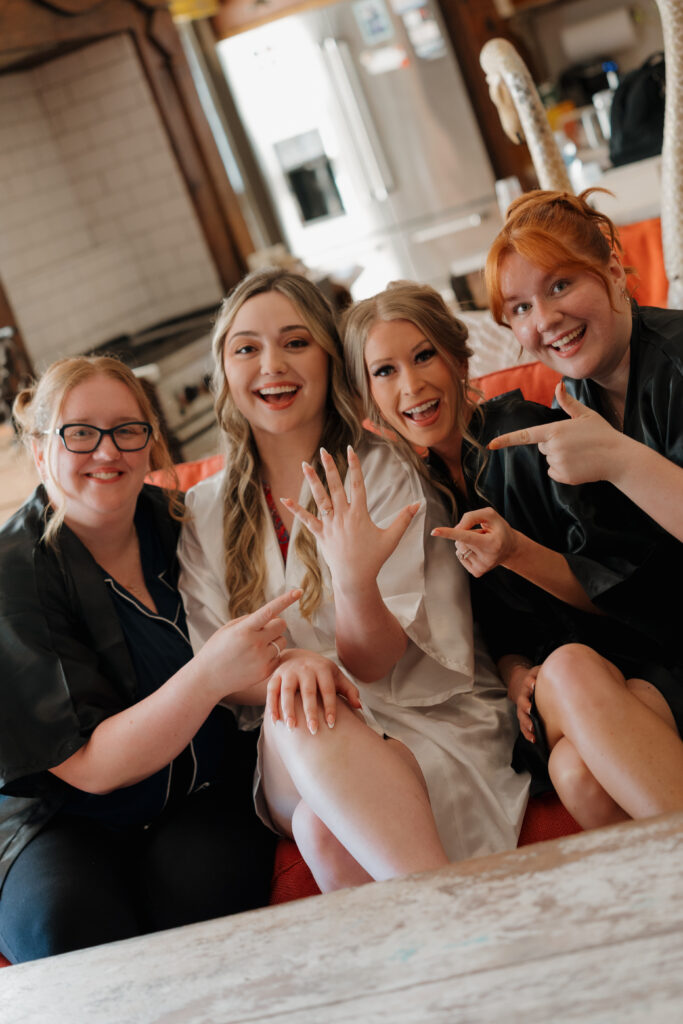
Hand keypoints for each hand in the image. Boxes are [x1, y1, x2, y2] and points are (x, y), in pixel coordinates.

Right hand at [199, 589, 300, 700]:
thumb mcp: (228, 629)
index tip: (298, 591)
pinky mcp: (266, 671)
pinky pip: (279, 656)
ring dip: (274, 641)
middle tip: (262, 630)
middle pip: (281, 625)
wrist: (208, 678)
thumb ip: (250, 620)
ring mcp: (262, 659)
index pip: (269, 610)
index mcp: (244, 629)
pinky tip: (255, 659)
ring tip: (256, 647)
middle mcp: (255, 643)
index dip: (285, 600)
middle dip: (274, 625)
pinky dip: (271, 655)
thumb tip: (273, 614)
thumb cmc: (217, 649)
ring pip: (282, 641)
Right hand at [266, 649, 361, 734]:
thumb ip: (349, 691)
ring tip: (292, 727)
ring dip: (289, 710)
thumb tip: (358, 707)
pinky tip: (275, 721)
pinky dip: (272, 706)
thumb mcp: (337, 677)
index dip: (330, 707)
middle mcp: (305, 669)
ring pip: (287, 691)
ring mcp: (289, 672)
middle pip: (308, 691)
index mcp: (322, 669)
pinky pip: (272, 691)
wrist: (298, 657)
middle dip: (310, 711)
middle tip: (313, 730)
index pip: (327, 689)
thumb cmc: (322, 673)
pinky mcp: (276, 676)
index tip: (331, 724)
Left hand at [281, 446, 419, 590]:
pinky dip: (296, 509)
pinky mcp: (321, 534)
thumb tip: (418, 504)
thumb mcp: (392, 538)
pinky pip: (306, 520)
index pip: (357, 484)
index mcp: (359, 514)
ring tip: (305, 465)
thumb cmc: (375, 558)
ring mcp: (330, 524)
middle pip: (335, 486)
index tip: (351, 449)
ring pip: (319, 498)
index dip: (355, 466)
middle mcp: (343, 516)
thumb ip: (404, 519)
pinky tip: (284, 499)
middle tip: (323, 450)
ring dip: (312, 481)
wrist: (355, 578)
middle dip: (330, 467)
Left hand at [431, 507, 517, 576]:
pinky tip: (479, 552)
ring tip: (482, 543)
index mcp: (491, 543)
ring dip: (466, 543)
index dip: (449, 533)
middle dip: (466, 534)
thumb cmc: (499, 529)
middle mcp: (487, 557)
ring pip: (459, 549)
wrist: (510, 548)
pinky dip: (466, 551)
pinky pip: (460, 556)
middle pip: (460, 540)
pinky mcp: (477, 572)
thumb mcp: (490, 515)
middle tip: (483, 536)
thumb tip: (455, 529)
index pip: (466, 536)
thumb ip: (471, 517)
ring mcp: (482, 567)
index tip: (434, 531)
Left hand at [488, 381, 626, 484]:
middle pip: (541, 446)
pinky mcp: (563, 476)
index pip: (525, 435)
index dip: (506, 440)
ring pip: (549, 459)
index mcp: (555, 430)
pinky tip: (579, 465)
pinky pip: (554, 473)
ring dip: (560, 457)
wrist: (618, 457)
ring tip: (580, 453)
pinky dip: (563, 470)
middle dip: (554, 443)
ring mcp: (557, 463)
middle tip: (575, 442)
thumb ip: (568, 403)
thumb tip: (558, 386)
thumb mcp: (585, 414)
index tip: (491, 445)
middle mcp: (553, 447)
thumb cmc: (602, 433)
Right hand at [507, 663, 539, 742]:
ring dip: (526, 723)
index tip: (533, 685)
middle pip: (522, 701)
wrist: (528, 685)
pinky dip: (527, 733)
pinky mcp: (525, 717)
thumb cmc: (539, 679)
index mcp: (527, 684)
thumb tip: (560, 671)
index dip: (529, 683)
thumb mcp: (541, 671)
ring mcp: (523, 708)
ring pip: (521, 716)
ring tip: (533, 730)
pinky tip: (534, 739)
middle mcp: (523, 697)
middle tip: (531, 710)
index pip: (527, 682)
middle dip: (525, 706)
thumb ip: (547, 672)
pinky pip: (524, 726)